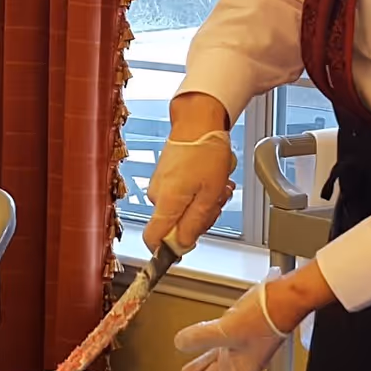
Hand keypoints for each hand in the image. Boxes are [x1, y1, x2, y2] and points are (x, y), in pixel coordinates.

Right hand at [143, 99, 236, 253]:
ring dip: (203, 203)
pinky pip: (182, 195)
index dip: (168, 248)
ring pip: (182, 209)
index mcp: (165, 203)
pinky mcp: (166, 176)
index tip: (188, 244)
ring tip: (217, 185)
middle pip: (174, 226)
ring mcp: (160, 185)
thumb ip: (195, 223)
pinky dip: (198, 191)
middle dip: (199, 219)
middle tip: (216, 202)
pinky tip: (210, 179)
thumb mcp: (210, 194)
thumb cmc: (205, 153)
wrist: (198, 121)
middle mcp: (157, 195)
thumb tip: (182, 245)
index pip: (152, 240)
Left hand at [172, 278, 286, 370]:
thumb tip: (180, 343)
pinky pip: (214, 356)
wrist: (282, 300)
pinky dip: (201, 364)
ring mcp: (236, 354)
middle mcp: (238, 369)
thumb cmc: (266, 320)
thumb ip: (202, 338)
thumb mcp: (228, 330)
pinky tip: (191, 367)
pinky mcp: (234, 338)